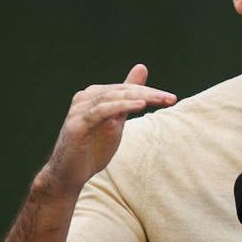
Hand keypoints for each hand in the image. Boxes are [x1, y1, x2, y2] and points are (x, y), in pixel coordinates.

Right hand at [38, 64, 175, 198]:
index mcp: (95, 95)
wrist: (69, 174)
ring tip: (160, 100)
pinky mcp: (77, 124)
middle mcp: (85, 98)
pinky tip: (140, 105)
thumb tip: (141, 67)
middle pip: (122, 91)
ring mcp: (79, 110)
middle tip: (171, 98)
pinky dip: (121, 106)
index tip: (172, 98)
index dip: (150, 92)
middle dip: (149, 94)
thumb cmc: (93, 147)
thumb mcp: (116, 120)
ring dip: (139, 97)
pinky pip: (102, 111)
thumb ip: (128, 97)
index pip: (126, 88)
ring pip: (113, 97)